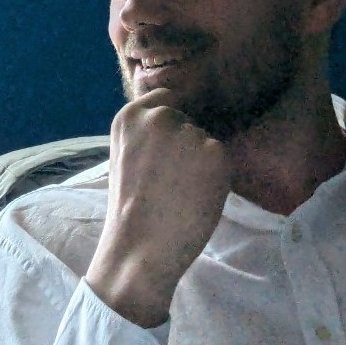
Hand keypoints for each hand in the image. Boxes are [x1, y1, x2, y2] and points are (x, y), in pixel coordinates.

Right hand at [85, 88, 231, 326]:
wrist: (140, 247)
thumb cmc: (130, 207)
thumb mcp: (125, 153)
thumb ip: (145, 132)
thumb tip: (175, 121)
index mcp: (130, 115)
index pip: (163, 97)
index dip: (169, 121)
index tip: (168, 143)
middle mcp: (159, 116)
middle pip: (186, 118)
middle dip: (184, 140)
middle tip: (173, 176)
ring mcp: (187, 132)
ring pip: (204, 138)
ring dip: (200, 158)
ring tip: (183, 189)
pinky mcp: (215, 151)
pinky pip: (221, 157)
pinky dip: (216, 175)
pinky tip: (197, 194)